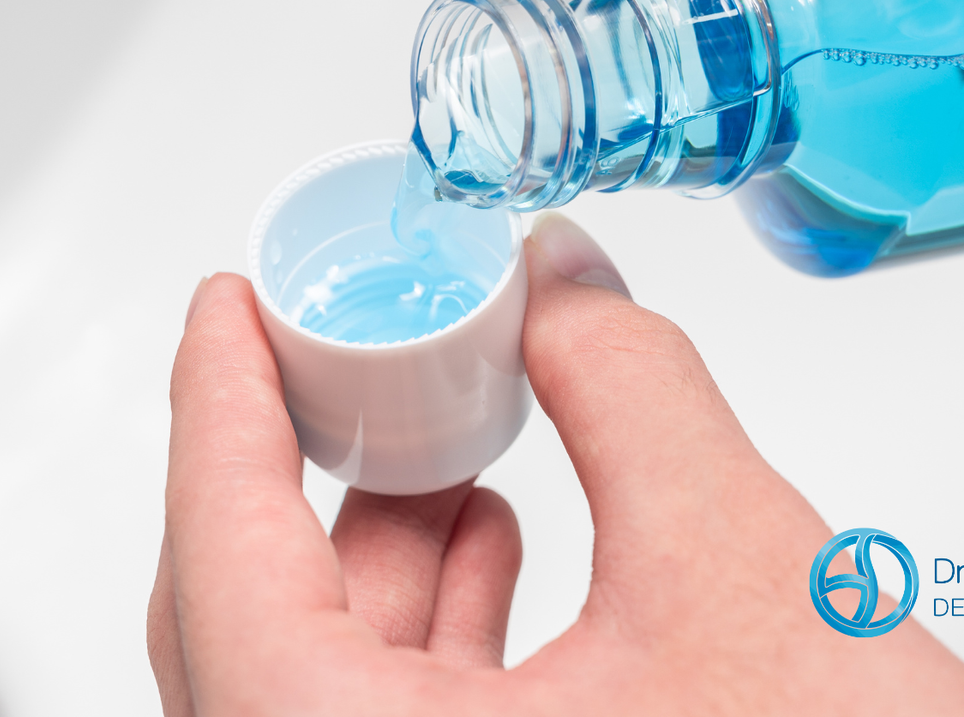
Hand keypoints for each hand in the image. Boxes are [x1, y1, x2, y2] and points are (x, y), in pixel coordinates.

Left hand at [148, 213, 963, 714]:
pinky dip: (424, 638)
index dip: (218, 405)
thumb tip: (564, 286)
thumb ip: (632, 395)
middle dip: (298, 471)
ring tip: (439, 437)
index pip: (218, 557)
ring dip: (375, 554)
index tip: (228, 308)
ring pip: (318, 684)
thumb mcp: (745, 580)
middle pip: (247, 620)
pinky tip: (493, 553)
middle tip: (330, 356)